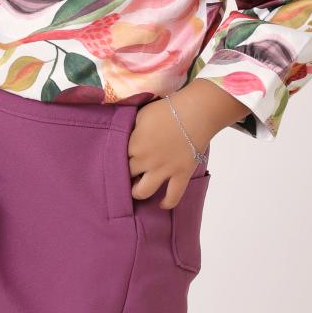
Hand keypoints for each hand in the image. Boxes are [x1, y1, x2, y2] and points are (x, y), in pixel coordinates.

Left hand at [126, 93, 208, 209]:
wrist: (196, 112)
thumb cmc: (167, 109)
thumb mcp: (140, 114)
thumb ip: (129, 128)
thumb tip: (119, 135)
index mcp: (133, 143)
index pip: (116, 159)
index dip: (115, 161)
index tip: (116, 161)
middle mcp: (146, 160)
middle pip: (126, 175)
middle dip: (124, 175)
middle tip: (127, 173)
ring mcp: (164, 169)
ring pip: (143, 192)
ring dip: (137, 192)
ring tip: (138, 189)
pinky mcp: (181, 175)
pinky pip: (173, 196)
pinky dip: (167, 203)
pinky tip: (161, 204)